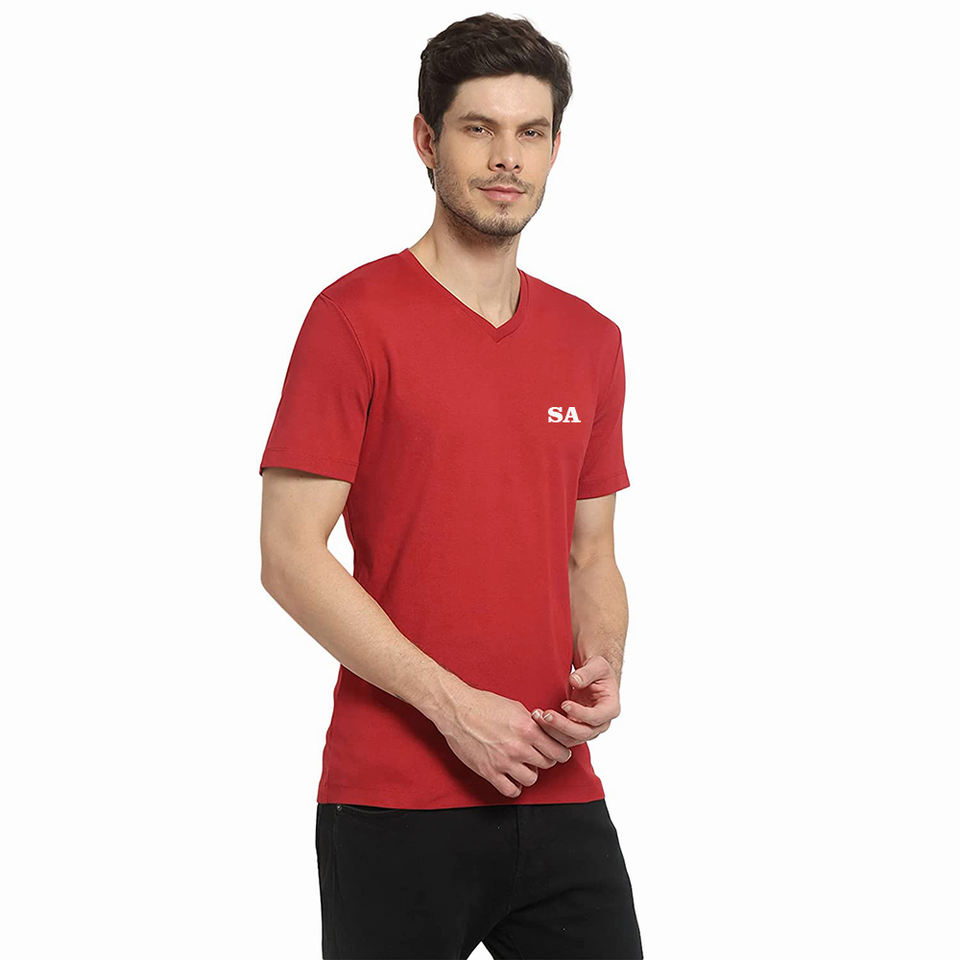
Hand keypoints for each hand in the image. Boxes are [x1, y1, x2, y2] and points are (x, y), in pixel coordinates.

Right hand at [434, 684, 573, 797]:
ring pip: (531, 779)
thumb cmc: (483, 704)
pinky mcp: (489, 771)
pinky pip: (510, 790)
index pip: (557, 750)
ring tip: (523, 766)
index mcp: (527, 729)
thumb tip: (544, 732)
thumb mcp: (515, 707)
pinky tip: (511, 778)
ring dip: (529, 773)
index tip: (559, 754)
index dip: (560, 752)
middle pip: (546, 764)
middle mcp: (518, 747)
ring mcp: (504, 761)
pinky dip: (514, 787)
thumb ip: (531, 723)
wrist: (457, 710)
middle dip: (545, 760)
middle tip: (538, 756)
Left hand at [531, 655, 619, 747]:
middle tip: (546, 714)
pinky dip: (550, 732)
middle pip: (582, 733)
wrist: (595, 677)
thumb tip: (575, 681)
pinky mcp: (576, 730)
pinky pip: (563, 738)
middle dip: (562, 725)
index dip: (580, 713)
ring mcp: (589, 729)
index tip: (564, 704)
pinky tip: (537, 721)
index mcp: (611, 709)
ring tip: (537, 716)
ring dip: (553, 731)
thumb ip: (587, 673)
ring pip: (571, 739)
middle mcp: (601, 724)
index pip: (596, 717)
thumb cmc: (599, 671)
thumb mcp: (597, 665)